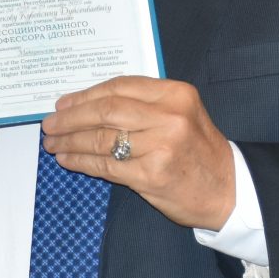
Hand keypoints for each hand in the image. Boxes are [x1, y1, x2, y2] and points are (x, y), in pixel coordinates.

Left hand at [42, 77, 235, 230]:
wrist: (229, 190)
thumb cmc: (199, 151)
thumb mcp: (181, 114)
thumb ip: (143, 105)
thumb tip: (88, 105)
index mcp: (176, 94)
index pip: (119, 87)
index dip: (85, 95)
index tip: (63, 103)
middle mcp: (169, 116)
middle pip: (105, 111)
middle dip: (70, 118)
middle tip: (49, 124)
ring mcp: (160, 146)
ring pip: (101, 139)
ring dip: (70, 142)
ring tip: (52, 144)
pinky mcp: (151, 175)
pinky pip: (106, 166)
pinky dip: (82, 163)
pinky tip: (68, 160)